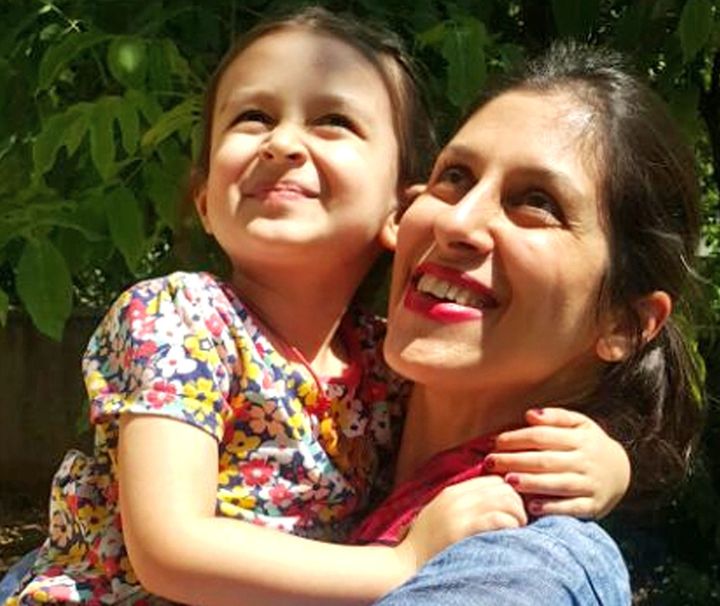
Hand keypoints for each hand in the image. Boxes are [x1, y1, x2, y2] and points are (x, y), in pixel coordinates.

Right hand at [395, 475, 526, 570]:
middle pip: (502, 487)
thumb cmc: (427, 543)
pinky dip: (510, 524)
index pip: (492, 480)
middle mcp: (456, 497)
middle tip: (521, 521)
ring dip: (518, 514)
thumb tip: (492, 500)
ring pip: (504, 499)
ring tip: (518, 529)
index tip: (512, 511)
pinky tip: (511, 535)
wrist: (406, 562)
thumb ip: (462, 503)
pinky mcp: (462, 530)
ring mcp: (458, 512)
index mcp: (452, 491)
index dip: (508, 493)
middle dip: (517, 503)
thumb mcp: (441, 513)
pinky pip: (496, 518)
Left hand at [483, 407, 629, 518]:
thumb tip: (530, 415)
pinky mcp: (593, 506)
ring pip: (558, 483)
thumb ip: (555, 417)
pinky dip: (552, 508)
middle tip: (491, 462)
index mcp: (580, 438)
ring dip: (532, 483)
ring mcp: (591, 484)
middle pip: (546, 460)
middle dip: (516, 461)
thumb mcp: (579, 424)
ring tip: (508, 481)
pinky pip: (572, 508)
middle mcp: (586, 461)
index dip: (517, 438)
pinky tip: (532, 507)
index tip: (494, 442)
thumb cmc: (588, 444)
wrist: (621, 472)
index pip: (543, 436)